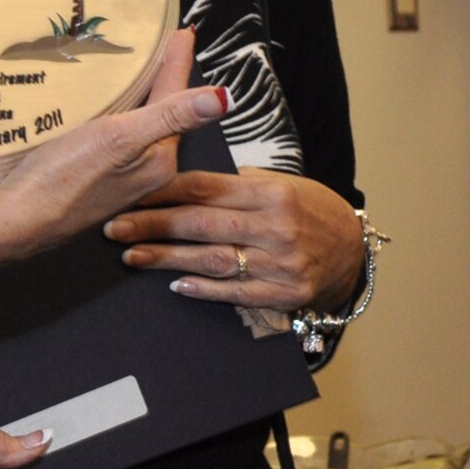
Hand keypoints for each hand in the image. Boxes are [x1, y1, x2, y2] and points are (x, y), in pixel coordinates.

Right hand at [0, 29, 226, 254]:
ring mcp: (120, 176)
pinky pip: (116, 138)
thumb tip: (225, 97)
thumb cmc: (66, 179)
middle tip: (166, 45)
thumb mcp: (121, 138)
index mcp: (160, 159)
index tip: (185, 31)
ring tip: (139, 71)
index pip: (177, 100)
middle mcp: (146, 170)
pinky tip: (104, 110)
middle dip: (165, 80)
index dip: (178, 63)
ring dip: (142, 98)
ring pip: (139, 126)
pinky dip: (118, 116)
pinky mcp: (94, 178)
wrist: (20, 218)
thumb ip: (171, 115)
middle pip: (162, 113)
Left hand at [104, 168, 363, 310]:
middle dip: (153, 224)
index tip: (129, 192)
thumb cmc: (308, 209)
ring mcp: (282, 264)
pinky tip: (174, 284)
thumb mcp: (281, 183)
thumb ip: (237, 183)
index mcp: (271, 193)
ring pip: (213, 259)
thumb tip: (182, 175)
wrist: (354, 250)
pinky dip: (204, 288)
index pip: (206, 188)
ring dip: (167, 258)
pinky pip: (236, 292)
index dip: (163, 190)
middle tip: (115, 227)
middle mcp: (276, 227)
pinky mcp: (285, 294)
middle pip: (201, 223)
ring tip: (132, 256)